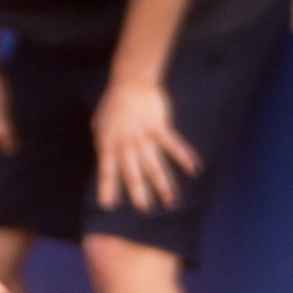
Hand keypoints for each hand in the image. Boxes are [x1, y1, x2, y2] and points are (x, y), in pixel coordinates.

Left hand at [92, 80, 198, 211]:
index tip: (108, 207)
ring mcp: (144, 137)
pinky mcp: (160, 128)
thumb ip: (102, 141)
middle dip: (139, 194)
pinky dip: (184, 157)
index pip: (106, 171)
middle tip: (145, 212)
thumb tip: (103, 157)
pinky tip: (194, 170)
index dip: (107, 189)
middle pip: (133, 174)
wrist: (130, 81)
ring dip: (163, 184)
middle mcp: (126, 144)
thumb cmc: (112, 102)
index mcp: (109, 143)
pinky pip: (173, 145)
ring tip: (171, 202)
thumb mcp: (99, 122)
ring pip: (154, 165)